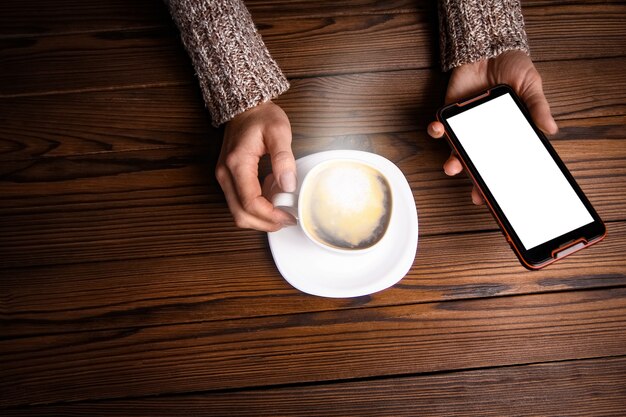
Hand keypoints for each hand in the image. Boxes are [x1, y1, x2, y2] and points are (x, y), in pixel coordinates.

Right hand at [215, 101, 296, 230]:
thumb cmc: (261, 116)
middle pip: (240, 214)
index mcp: (237, 164)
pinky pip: (239, 203)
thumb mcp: (279, 131)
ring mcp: (224, 177)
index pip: (250, 203)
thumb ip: (284, 159)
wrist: (245, 107)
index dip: (270, 216)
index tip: (289, 216)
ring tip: (281, 207)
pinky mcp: (228, 179)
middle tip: (287, 219)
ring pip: (238, 212)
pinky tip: (272, 196)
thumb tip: (288, 186)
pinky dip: (256, 207)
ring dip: (260, 217)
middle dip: (265, 223)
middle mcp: (225, 174)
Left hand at [427, 50, 558, 203]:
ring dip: (453, 161)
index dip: (500, 180)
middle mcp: (484, 135)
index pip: (503, 162)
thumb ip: (536, 108)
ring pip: (456, 151)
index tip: (500, 198)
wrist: (489, 46)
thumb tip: (550, 130)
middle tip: (477, 195)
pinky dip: (436, 130)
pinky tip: (438, 130)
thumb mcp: (530, 86)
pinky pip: (439, 128)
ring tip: (453, 167)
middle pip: (479, 164)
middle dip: (476, 181)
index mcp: (505, 133)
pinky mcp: (449, 114)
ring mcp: (465, 126)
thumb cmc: (512, 67)